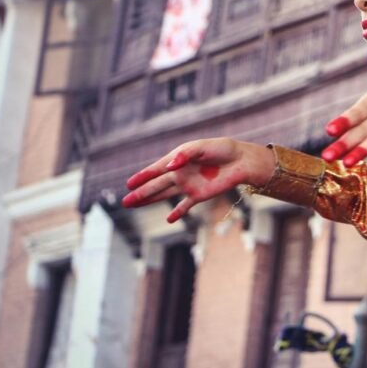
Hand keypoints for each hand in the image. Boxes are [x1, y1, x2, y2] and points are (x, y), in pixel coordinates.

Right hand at [122, 138, 273, 222]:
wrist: (241, 161)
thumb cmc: (221, 149)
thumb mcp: (202, 147)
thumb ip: (185, 155)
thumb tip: (169, 167)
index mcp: (177, 159)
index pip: (155, 170)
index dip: (142, 177)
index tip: (129, 184)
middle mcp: (180, 173)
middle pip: (156, 185)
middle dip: (141, 193)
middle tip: (125, 201)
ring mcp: (188, 185)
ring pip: (165, 196)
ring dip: (150, 201)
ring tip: (135, 206)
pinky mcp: (199, 195)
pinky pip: (185, 206)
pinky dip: (178, 213)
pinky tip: (169, 220)